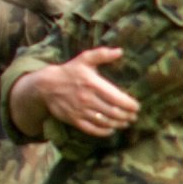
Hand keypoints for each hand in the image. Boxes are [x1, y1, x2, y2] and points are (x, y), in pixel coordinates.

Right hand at [15, 47, 139, 137]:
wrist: (46, 85)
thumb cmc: (69, 71)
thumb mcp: (84, 59)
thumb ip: (102, 54)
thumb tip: (119, 51)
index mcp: (92, 84)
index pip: (118, 99)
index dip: (131, 105)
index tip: (136, 107)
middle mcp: (87, 99)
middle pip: (114, 112)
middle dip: (127, 116)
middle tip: (133, 116)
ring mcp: (80, 110)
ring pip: (105, 122)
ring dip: (119, 124)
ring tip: (125, 123)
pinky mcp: (74, 119)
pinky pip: (93, 129)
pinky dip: (105, 132)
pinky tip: (111, 129)